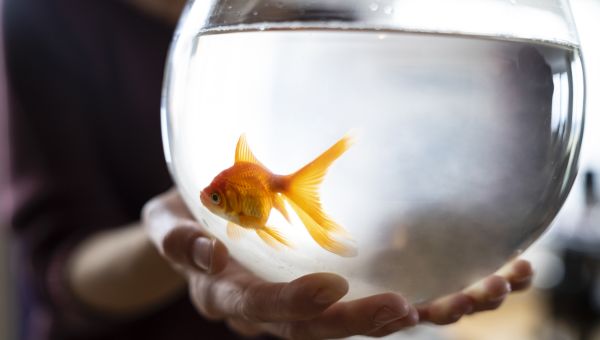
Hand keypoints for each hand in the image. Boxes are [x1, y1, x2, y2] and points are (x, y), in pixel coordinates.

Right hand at [143, 189, 532, 338]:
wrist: (203, 224)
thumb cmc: (186, 217)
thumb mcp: (167, 223)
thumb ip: (178, 239)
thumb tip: (208, 250)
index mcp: (231, 292)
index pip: (262, 306)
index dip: (293, 303)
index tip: (328, 288)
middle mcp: (270, 305)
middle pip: (316, 325)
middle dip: (358, 322)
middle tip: (402, 308)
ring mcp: (301, 298)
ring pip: (352, 318)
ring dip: (400, 314)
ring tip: (449, 301)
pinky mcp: (329, 283)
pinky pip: (370, 293)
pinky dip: (419, 294)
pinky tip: (469, 282)